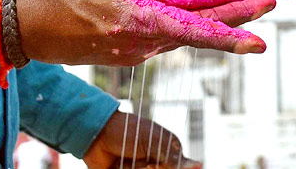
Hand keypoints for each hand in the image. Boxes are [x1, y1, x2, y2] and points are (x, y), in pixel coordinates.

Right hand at [16, 0, 275, 65]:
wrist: (21, 26)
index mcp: (134, 21)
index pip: (194, 32)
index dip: (230, 32)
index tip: (261, 35)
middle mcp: (139, 43)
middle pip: (199, 33)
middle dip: (238, 19)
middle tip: (270, 1)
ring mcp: (133, 50)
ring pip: (183, 34)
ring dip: (214, 19)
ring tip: (244, 0)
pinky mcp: (126, 49)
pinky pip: (164, 33)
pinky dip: (186, 19)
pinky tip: (199, 3)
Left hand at [83, 111, 200, 168]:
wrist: (96, 136)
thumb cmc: (126, 131)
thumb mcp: (152, 141)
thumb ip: (173, 157)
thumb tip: (200, 165)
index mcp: (167, 149)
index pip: (180, 167)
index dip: (168, 167)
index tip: (154, 164)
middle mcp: (157, 162)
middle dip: (150, 168)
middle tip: (144, 163)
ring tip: (128, 163)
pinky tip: (121, 166)